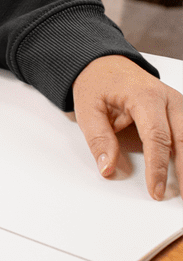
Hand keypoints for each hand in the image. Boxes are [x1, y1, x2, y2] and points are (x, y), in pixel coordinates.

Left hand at [72, 55, 182, 199]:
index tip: (156, 190)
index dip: (158, 168)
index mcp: (144, 96)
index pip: (157, 138)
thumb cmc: (98, 83)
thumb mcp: (87, 108)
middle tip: (181, 197)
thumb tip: (108, 168)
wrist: (105, 63)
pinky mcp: (179, 110)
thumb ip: (99, 139)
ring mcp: (177, 103)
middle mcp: (168, 98)